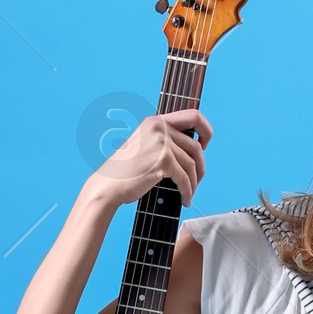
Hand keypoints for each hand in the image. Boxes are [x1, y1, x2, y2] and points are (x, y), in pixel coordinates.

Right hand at [84, 109, 210, 212]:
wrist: (107, 185)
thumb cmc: (124, 172)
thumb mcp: (145, 146)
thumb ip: (165, 141)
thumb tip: (194, 149)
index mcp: (155, 121)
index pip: (193, 115)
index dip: (206, 129)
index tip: (205, 144)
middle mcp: (159, 127)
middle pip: (195, 145)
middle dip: (200, 165)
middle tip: (198, 179)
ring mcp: (161, 142)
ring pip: (191, 163)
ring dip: (194, 182)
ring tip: (189, 192)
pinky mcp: (163, 159)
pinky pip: (184, 177)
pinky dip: (188, 190)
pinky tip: (185, 199)